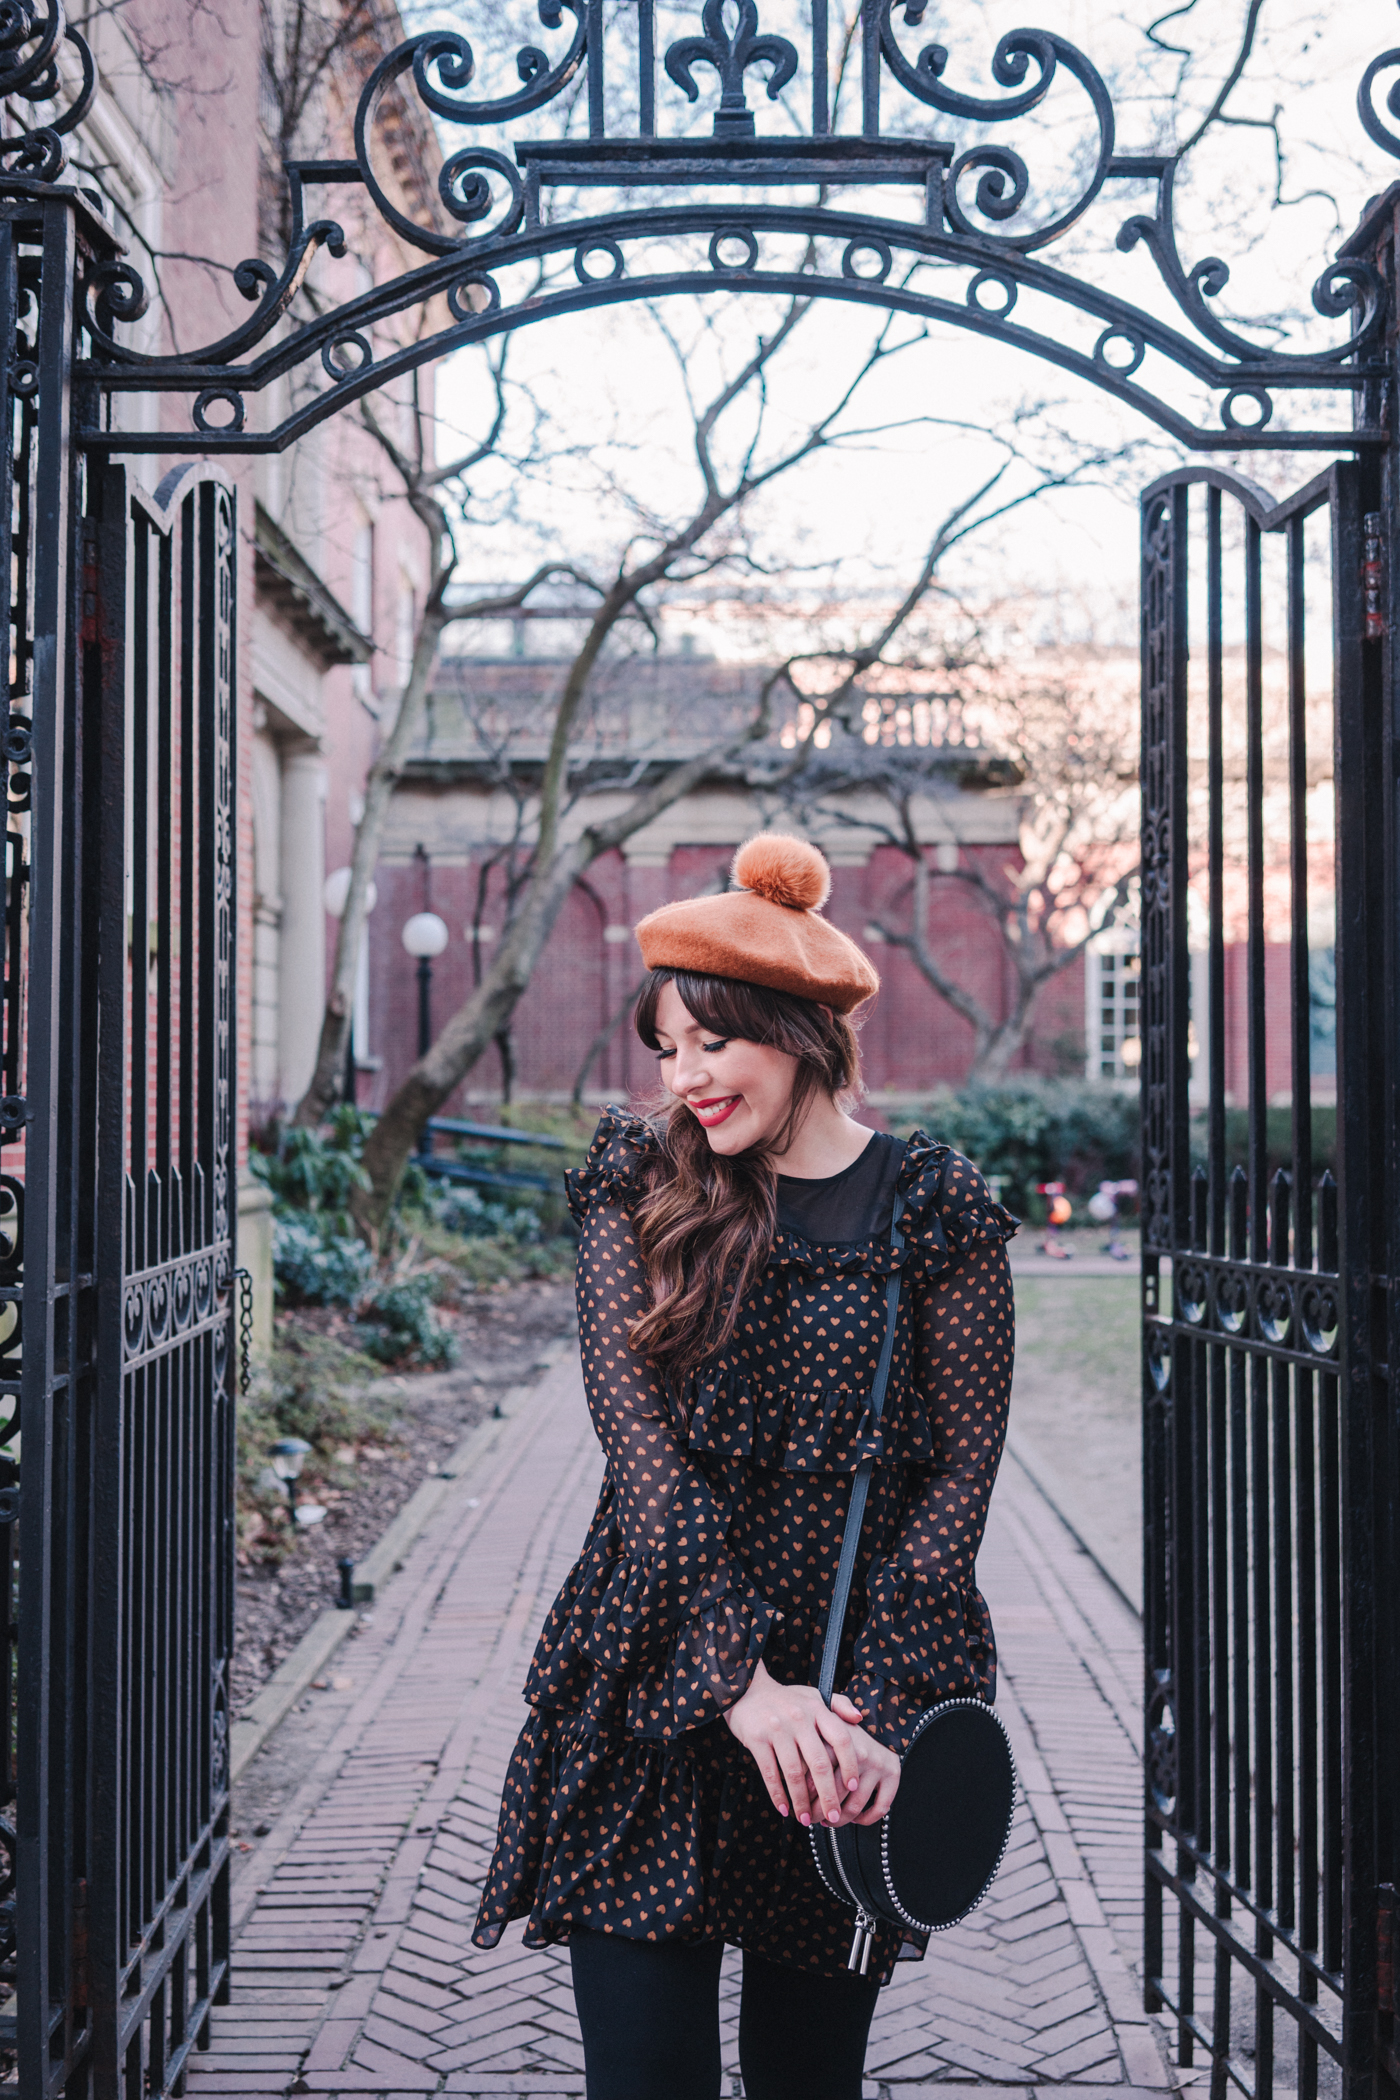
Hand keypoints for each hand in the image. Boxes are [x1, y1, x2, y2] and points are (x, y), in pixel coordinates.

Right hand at [723, 1660, 900, 1828]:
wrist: (746, 1690)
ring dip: (801, 1801)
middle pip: (819, 1763)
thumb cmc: (786, 1699)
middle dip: (828, 1795)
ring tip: (806, 1820)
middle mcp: (799, 1718)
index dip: (849, 1764)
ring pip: (794, 1773)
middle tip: (833, 1817)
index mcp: (816, 1708)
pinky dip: (778, 1795)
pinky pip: (770, 1773)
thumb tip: (859, 1718)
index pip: (841, 1738)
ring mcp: (777, 1728)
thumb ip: (838, 1705)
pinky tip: (784, 1810)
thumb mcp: (813, 1695)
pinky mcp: (757, 1739)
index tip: (854, 1787)